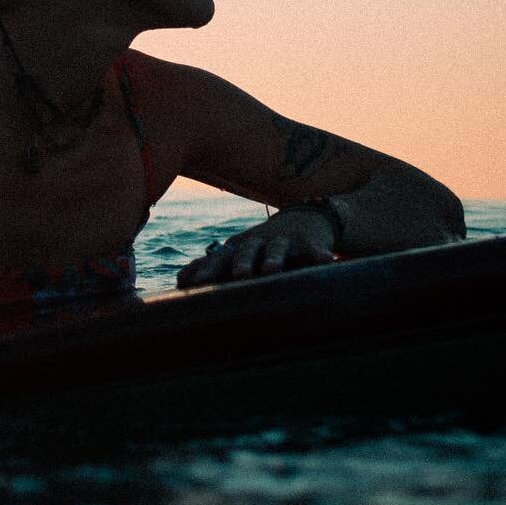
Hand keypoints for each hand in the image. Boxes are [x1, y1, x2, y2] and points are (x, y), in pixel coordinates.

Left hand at [176, 207, 335, 288]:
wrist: (302, 220)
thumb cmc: (261, 245)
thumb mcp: (238, 252)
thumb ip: (212, 265)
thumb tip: (179, 280)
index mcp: (238, 247)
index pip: (218, 258)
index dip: (206, 270)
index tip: (192, 284)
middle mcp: (258, 241)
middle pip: (246, 250)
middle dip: (241, 262)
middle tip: (238, 276)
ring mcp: (284, 240)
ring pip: (277, 248)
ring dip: (273, 258)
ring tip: (271, 270)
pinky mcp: (310, 241)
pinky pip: (315, 249)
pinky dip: (319, 254)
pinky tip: (326, 261)